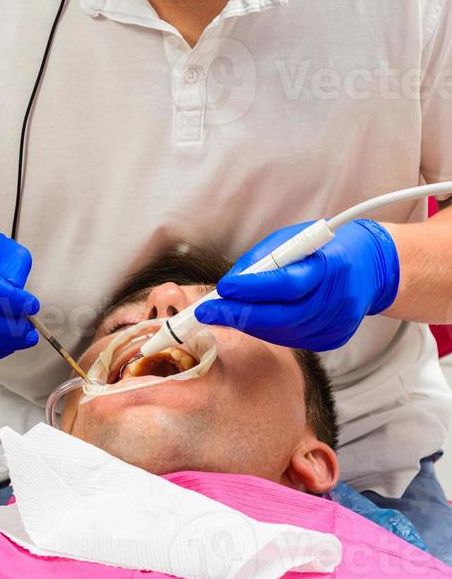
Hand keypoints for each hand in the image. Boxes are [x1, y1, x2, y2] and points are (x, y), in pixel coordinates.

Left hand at [195, 220, 399, 350]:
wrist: (373, 267)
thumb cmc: (328, 246)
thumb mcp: (294, 238)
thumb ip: (264, 261)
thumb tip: (230, 284)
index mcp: (330, 267)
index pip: (285, 284)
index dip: (250, 289)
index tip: (221, 290)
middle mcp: (336, 301)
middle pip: (280, 317)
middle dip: (238, 315)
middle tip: (205, 313)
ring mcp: (337, 325)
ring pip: (283, 333)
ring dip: (248, 325)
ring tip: (220, 315)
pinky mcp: (333, 339)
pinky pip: (292, 338)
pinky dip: (268, 329)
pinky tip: (250, 320)